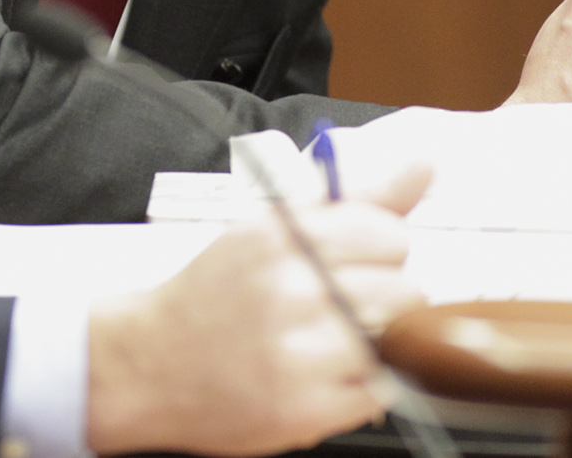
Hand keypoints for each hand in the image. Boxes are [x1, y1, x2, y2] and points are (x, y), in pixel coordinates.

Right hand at [83, 162, 427, 455]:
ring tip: (329, 343)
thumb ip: (355, 199)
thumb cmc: (216, 294)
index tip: (350, 262)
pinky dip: (359, 387)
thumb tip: (424, 163)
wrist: (146, 364)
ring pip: (395, 341)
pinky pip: (379, 392)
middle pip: (402, 290)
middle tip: (336, 307)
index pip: (387, 234)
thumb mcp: (272, 230)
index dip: (377, 251)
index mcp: (281, 236)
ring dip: (372, 343)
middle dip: (380, 299)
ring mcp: (299, 352)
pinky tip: (320, 375)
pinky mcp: (306, 408)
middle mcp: (290, 289)